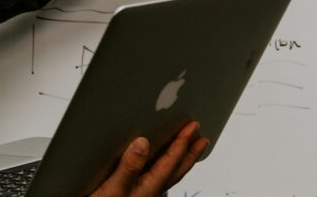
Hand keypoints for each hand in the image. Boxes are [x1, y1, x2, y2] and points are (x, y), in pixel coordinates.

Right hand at [90, 121, 209, 196]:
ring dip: (181, 159)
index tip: (192, 127)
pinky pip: (157, 176)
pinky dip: (165, 165)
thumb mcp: (114, 187)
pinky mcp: (134, 193)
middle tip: (202, 139)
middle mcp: (150, 190)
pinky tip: (157, 163)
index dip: (183, 143)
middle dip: (190, 153)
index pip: (171, 161)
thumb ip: (129, 166)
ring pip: (169, 174)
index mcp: (149, 187)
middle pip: (177, 169)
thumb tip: (143, 143)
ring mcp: (144, 192)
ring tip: (188, 148)